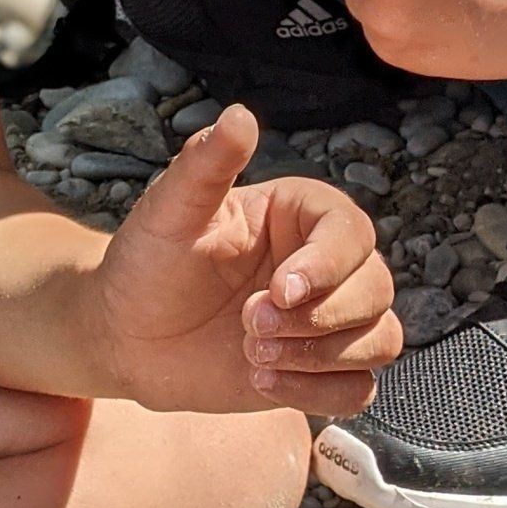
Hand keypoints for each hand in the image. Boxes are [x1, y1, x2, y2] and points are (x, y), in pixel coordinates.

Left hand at [89, 103, 398, 415]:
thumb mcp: (170, 211)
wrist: (126, 334)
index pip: (351, 231)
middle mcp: (325, 264)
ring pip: (380, 339)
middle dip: (319, 318)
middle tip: (249, 326)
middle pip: (376, 288)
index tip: (278, 290)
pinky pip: (358, 390)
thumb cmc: (148, 263)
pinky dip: (319, 392)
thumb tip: (238, 115)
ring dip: (322, 357)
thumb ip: (206, 164)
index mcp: (301, 215)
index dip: (326, 265)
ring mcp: (327, 320)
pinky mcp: (319, 370)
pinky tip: (262, 380)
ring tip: (254, 355)